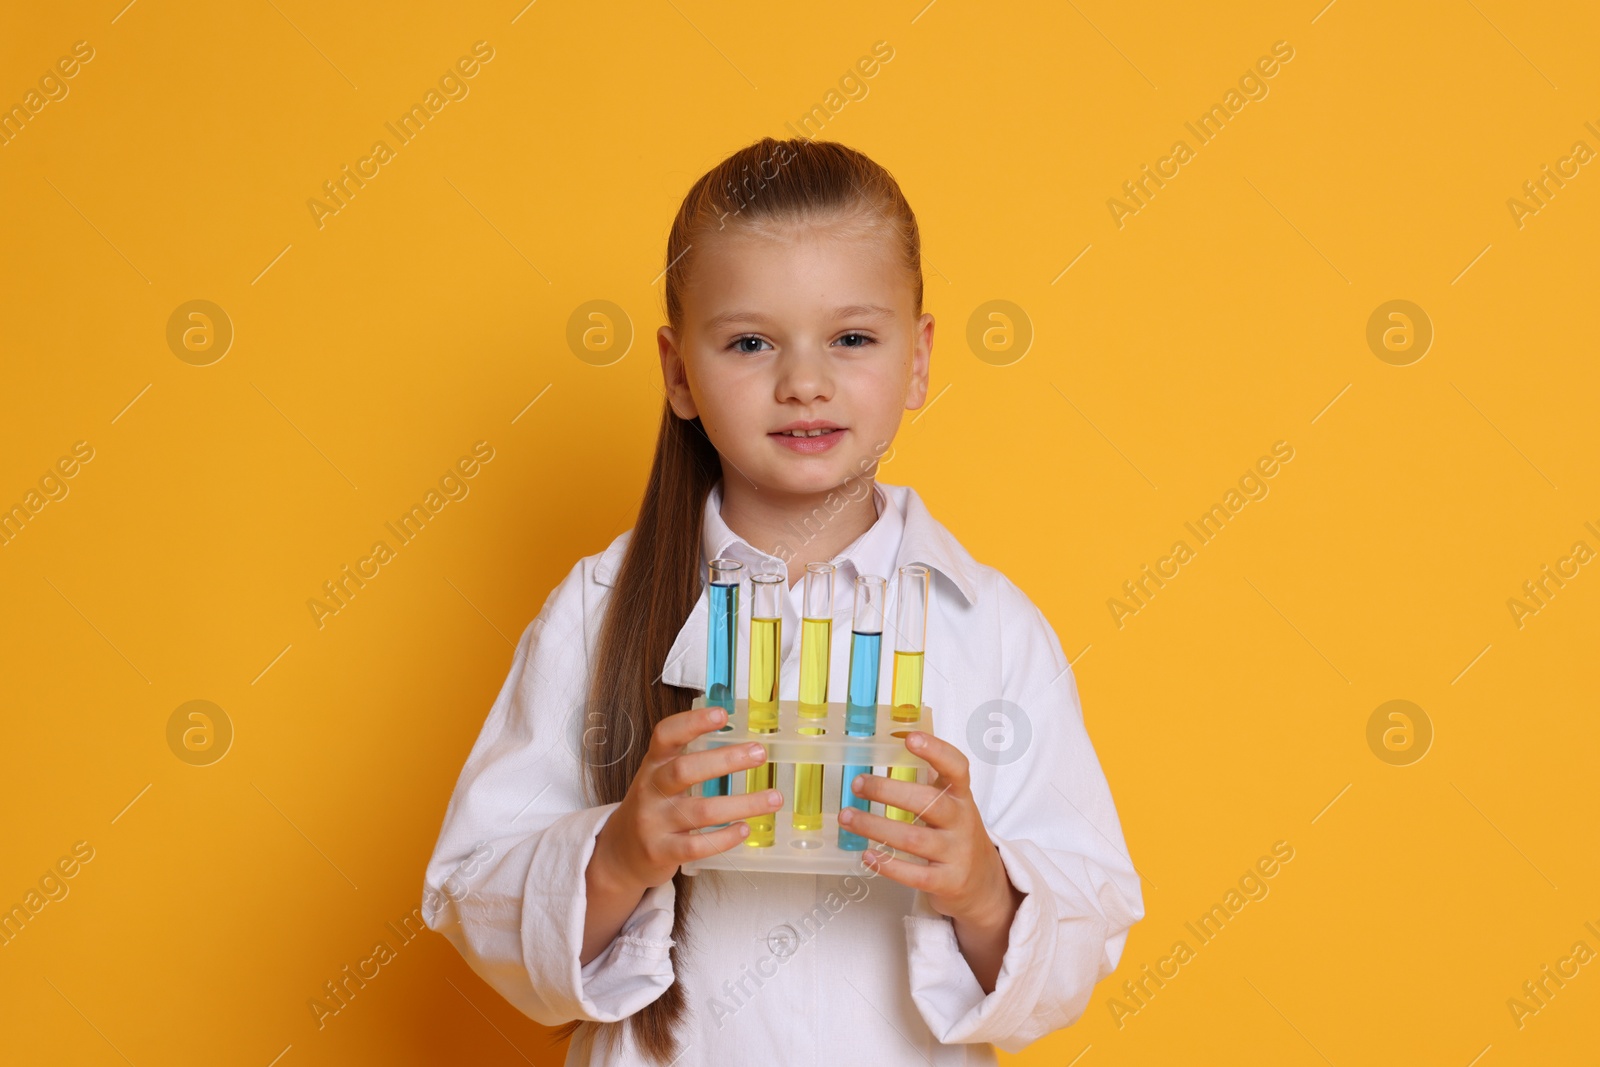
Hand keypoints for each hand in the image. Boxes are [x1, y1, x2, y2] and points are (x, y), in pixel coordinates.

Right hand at [591, 704, 782, 891]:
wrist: (620, 853)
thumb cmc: (653, 808)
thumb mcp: (660, 779)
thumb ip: (689, 761)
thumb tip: (741, 742)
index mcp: (653, 765)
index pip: (666, 736)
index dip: (692, 723)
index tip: (722, 714)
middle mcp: (651, 790)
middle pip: (685, 770)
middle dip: (725, 760)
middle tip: (760, 753)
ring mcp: (654, 822)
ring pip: (701, 811)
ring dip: (743, 804)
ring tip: (774, 798)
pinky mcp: (661, 852)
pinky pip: (697, 846)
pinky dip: (725, 838)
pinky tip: (745, 829)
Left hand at [839, 730, 1020, 928]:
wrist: (984, 883)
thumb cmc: (956, 834)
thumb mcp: (952, 804)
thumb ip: (928, 781)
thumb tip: (887, 750)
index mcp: (961, 796)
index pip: (956, 767)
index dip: (936, 751)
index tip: (910, 738)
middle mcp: (962, 821)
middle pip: (928, 802)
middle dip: (888, 791)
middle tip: (858, 784)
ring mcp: (956, 853)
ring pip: (913, 839)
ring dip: (875, 827)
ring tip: (847, 817)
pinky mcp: (947, 881)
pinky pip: (914, 874)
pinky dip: (887, 865)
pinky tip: (866, 855)